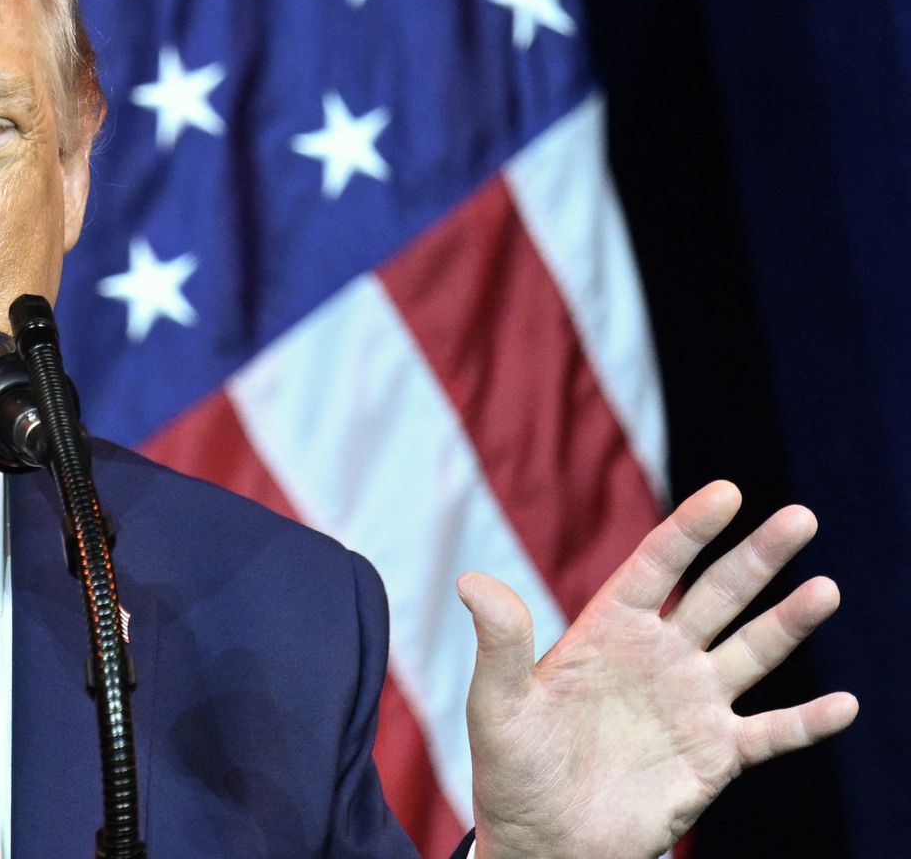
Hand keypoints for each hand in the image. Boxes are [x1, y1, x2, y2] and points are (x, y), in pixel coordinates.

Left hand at [462, 480, 856, 858]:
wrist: (544, 845)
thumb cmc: (512, 773)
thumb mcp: (496, 707)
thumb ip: (499, 645)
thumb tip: (471, 580)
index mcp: (607, 634)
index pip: (655, 568)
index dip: (690, 530)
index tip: (728, 493)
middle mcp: (657, 659)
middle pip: (716, 596)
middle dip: (757, 558)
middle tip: (800, 518)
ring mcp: (691, 705)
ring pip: (752, 652)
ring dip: (789, 622)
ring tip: (825, 589)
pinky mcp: (714, 757)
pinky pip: (771, 734)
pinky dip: (808, 723)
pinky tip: (845, 705)